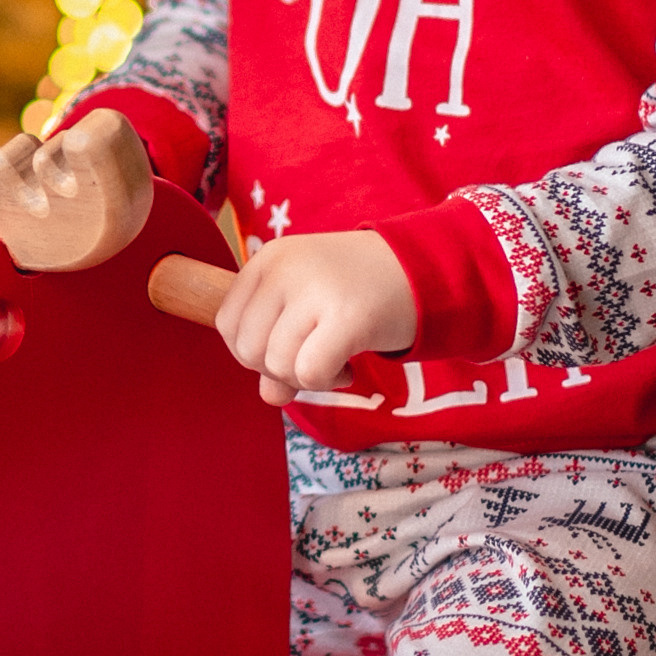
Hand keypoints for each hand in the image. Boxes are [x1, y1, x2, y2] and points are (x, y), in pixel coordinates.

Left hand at [215, 230, 415, 404]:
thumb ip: (279, 348)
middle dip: (276, 369)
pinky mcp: (348, 316)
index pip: (227, 322)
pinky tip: (347, 370)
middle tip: (313, 356)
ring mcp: (317, 289)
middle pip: (246, 348)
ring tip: (334, 360)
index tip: (288, 346)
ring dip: (304, 378)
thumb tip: (270, 397)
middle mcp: (287, 268)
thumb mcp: (309, 309)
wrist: (429, 268)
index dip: (252, 350)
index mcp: (271, 258)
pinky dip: (325, 383)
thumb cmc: (362, 291)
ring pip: (277, 365)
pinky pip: (310, 373)